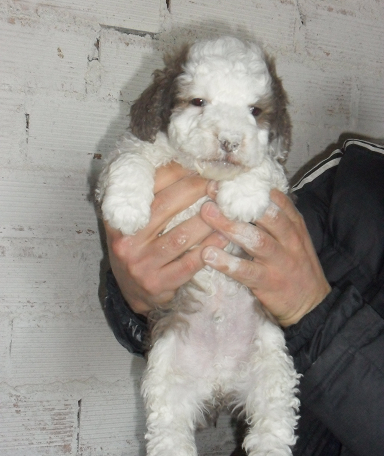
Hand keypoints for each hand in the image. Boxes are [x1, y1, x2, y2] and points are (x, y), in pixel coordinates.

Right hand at [104, 162, 228, 314]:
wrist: (133, 293)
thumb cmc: (138, 249)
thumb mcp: (133, 223)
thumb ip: (148, 197)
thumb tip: (181, 163)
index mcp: (117, 220)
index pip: (146, 188)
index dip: (173, 173)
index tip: (195, 165)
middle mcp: (125, 242)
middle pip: (165, 208)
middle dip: (194, 190)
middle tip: (216, 182)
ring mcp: (141, 265)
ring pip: (181, 236)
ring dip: (207, 220)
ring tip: (225, 207)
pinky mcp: (159, 284)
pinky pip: (189, 263)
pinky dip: (209, 247)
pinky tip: (224, 237)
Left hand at [200, 187, 330, 326]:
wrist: (312, 306)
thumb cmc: (296, 268)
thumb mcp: (293, 239)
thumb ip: (276, 219)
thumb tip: (246, 196)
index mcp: (294, 225)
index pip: (276, 199)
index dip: (251, 187)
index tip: (228, 177)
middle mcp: (289, 240)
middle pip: (266, 215)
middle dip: (238, 202)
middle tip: (213, 191)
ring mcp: (280, 261)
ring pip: (256, 240)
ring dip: (230, 226)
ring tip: (207, 214)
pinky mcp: (270, 283)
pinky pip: (247, 271)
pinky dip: (227, 263)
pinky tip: (207, 255)